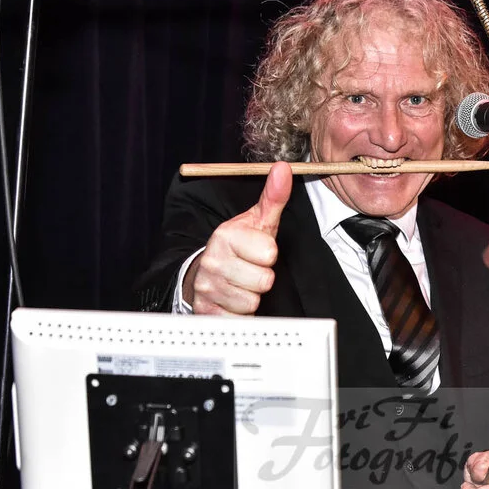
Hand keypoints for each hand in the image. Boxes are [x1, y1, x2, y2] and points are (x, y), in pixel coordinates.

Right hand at [184, 162, 292, 314]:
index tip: (257, 252)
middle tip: (250, 270)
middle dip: (262, 278)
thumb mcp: (257, 222)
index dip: (269, 255)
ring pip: (252, 301)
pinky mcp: (207, 312)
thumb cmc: (238, 248)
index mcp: (226, 236)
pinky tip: (232, 301)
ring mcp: (208, 288)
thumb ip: (273, 197)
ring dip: (251, 296)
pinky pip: (240, 319)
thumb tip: (284, 169)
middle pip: (264, 280)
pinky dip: (240, 314)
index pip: (269, 253)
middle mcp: (213, 261)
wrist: (204, 274)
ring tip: (241, 284)